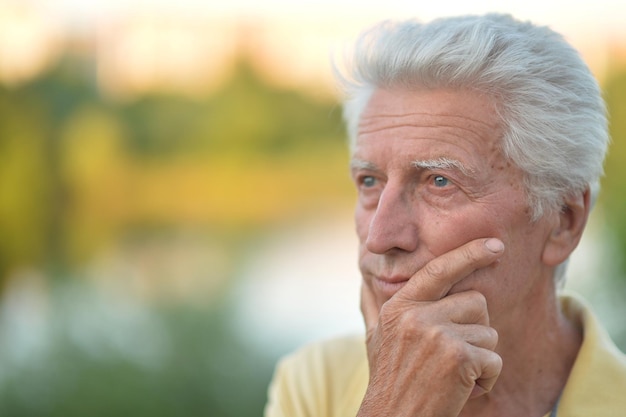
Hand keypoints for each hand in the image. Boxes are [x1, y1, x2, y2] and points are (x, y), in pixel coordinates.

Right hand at [357, 238, 504, 416]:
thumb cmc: (388, 381)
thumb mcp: (375, 338)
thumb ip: (373, 305)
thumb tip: (365, 279)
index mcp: (399, 306)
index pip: (438, 270)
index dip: (468, 254)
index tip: (494, 245)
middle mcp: (416, 315)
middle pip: (476, 301)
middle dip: (475, 330)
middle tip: (454, 356)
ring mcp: (436, 334)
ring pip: (488, 332)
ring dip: (480, 358)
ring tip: (454, 375)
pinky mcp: (458, 357)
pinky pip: (494, 359)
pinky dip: (487, 379)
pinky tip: (462, 389)